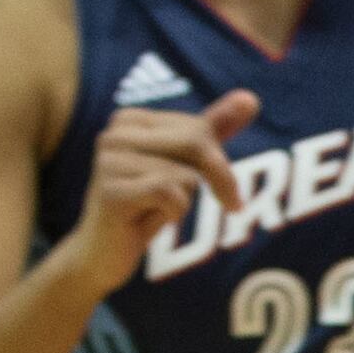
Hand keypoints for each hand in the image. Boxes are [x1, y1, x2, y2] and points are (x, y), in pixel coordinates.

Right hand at [54, 89, 259, 295]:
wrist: (102, 254)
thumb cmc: (144, 207)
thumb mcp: (183, 165)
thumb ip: (213, 130)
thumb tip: (250, 98)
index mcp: (129, 120)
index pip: (197, 129)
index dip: (214, 162)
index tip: (216, 187)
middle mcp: (114, 134)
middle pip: (195, 144)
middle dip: (214, 178)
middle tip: (214, 204)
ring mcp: (108, 162)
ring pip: (185, 175)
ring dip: (183, 201)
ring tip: (154, 210)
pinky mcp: (110, 192)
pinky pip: (170, 194)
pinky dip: (174, 212)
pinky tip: (148, 220)